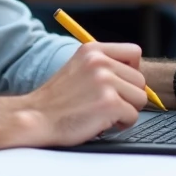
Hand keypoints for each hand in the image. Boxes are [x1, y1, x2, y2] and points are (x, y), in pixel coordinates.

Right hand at [23, 43, 147, 146]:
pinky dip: (121, 124)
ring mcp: (105, 82)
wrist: (35, 118)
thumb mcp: (77, 68)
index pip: (134, 52)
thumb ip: (102, 66)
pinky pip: (133, 116)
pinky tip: (102, 123)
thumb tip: (134, 75)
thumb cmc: (55, 101)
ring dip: (126, 110)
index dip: (131, 71)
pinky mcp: (110, 103)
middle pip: (140, 80)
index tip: (120, 84)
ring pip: (140, 98)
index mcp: (92, 50)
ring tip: (103, 113)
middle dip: (128, 96)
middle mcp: (100, 62)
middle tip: (106, 104)